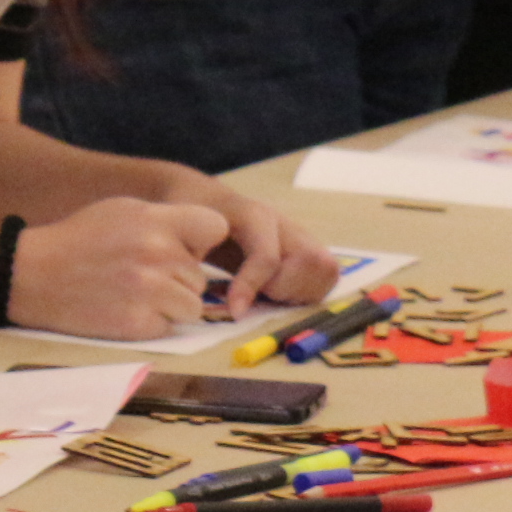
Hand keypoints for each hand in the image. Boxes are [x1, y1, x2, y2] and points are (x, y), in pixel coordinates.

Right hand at [7, 197, 231, 340]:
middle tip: (140, 275)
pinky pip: (170, 327)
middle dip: (178, 279)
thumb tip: (202, 240)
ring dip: (171, 305)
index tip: (184, 247)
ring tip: (135, 294)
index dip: (202, 240)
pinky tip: (125, 309)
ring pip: (192, 306)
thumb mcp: (122, 211)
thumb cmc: (78, 240)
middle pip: (201, 276)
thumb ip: (165, 221)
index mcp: (154, 220)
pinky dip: (152, 323)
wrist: (31, 274)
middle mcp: (157, 254)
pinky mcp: (139, 324)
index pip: (215, 227)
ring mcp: (149, 291)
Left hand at [179, 187, 338, 314]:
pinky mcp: (309, 249)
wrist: (203, 200)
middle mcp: (284, 222)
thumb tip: (196, 291)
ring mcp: (301, 234)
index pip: (266, 257)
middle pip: (310, 261)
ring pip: (325, 269)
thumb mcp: (184, 233)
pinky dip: (307, 292)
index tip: (235, 311)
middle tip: (259, 295)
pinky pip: (327, 277)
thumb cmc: (190, 219)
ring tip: (268, 294)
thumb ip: (190, 255)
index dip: (251, 287)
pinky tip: (278, 293)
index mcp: (253, 214)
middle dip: (285, 287)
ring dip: (299, 291)